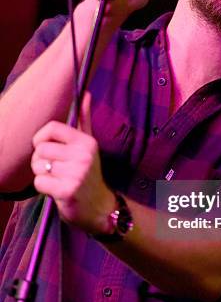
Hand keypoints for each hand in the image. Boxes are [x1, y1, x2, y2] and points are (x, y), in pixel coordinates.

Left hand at [31, 92, 114, 235]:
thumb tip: (86, 93)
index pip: (51, 128)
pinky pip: (39, 182)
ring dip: (42, 175)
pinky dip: (44, 189)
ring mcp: (77, 173)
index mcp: (87, 141)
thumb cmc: (89, 174)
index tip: (47, 149)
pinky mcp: (68, 190)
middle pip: (40, 149)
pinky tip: (58, 191)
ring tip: (58, 180)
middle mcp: (84, 155)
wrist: (101, 208)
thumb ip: (84, 119)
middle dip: (40, 161)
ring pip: (37, 166)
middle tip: (55, 170)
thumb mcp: (89, 145)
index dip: (41, 138)